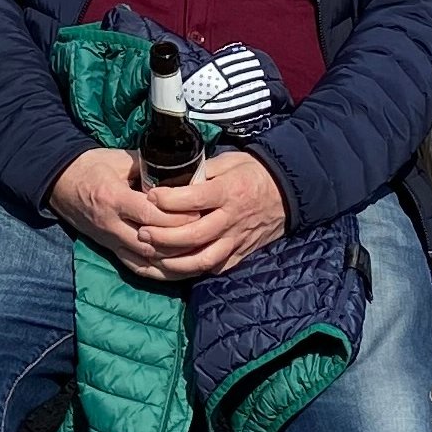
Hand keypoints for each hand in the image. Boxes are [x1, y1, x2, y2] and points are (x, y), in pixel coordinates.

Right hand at [46, 147, 196, 278]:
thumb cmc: (90, 166)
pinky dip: (159, 272)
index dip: (176, 216)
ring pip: (146, 261)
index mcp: (113, 198)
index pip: (149, 214)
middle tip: (205, 233)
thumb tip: (179, 169)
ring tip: (199, 254)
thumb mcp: (118, 159)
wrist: (59, 182)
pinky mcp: (110, 249)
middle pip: (151, 242)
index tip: (199, 211)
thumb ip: (148, 166)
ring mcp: (109, 241)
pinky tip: (179, 270)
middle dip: (180, 241)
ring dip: (174, 261)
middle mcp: (111, 225)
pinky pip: (137, 268)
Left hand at [142, 151, 290, 278]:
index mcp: (228, 191)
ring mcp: (236, 240)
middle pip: (193, 234)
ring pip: (202, 259)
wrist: (289, 191)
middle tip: (142, 232)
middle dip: (163, 236)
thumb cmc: (254, 172)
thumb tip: (172, 177)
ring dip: (173, 260)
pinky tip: (173, 267)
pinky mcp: (240, 254)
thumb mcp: (229, 161)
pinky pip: (214, 267)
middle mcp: (231, 219)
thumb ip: (201, 172)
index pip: (194, 199)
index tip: (150, 195)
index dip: (168, 200)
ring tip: (153, 254)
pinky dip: (192, 270)